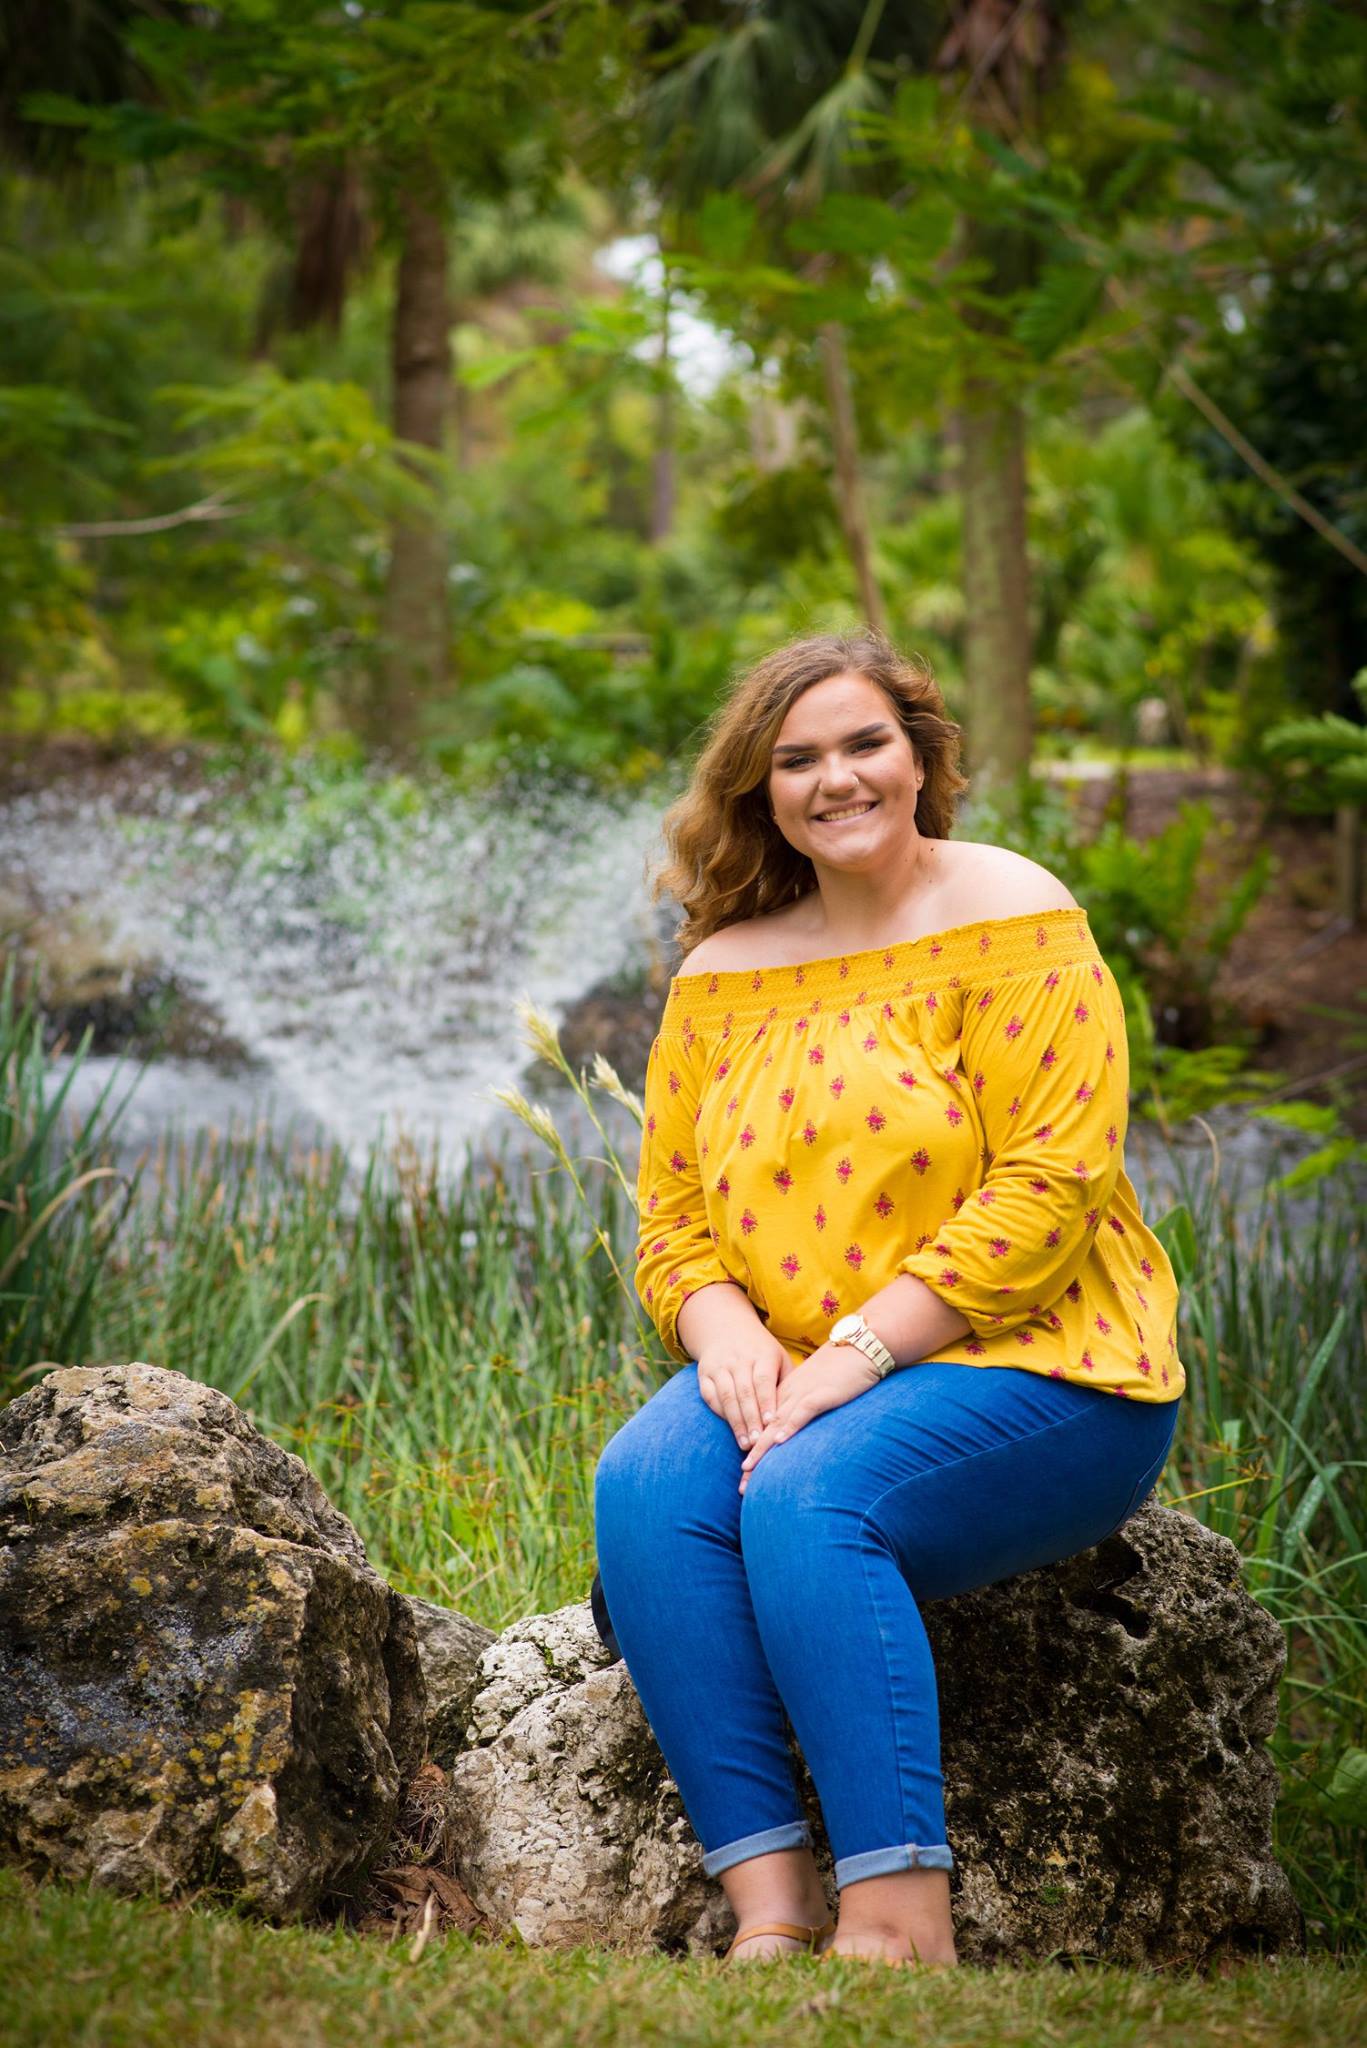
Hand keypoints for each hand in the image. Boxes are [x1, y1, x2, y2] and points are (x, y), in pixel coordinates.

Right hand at [696, 1328, 797, 1450]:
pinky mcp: (704, 1373)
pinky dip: (720, 1413)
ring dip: (735, 1422)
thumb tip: (803, 1410)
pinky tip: (730, 1428)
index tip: (771, 1423)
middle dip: (751, 1419)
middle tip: (757, 1443)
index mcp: (762, 1355)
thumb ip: (788, 1381)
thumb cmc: (762, 1352)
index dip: (766, 1402)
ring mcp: (720, 1366)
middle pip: (744, 1392)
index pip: (763, 1380)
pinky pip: (710, 1396)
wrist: (727, 1328)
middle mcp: (739, 1359)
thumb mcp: (779, 1358)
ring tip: (745, 1444)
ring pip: (726, 1396)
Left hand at [738, 1341, 880, 1492]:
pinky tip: (780, 1440)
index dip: (754, 1452)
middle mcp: (791, 1397)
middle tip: (741, 1484)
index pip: (765, 1428)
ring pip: (777, 1423)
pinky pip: (803, 1410)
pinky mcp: (822, 1393)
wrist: (860, 1345)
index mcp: (788, 1396)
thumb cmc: (842, 1370)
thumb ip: (806, 1408)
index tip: (744, 1476)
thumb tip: (801, 1431)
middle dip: (753, 1458)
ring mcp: (804, 1394)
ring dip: (763, 1448)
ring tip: (749, 1468)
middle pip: (765, 1430)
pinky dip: (791, 1425)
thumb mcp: (818, 1390)